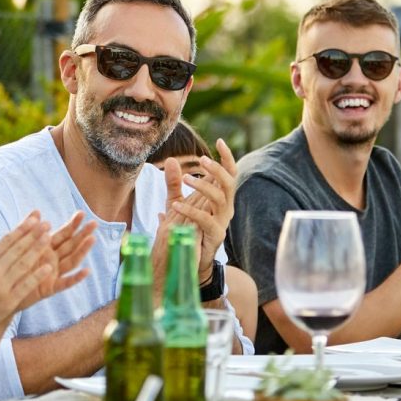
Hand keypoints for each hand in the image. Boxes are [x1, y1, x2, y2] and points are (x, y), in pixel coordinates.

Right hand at [0, 213, 55, 336]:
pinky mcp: (8, 303)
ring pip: (23, 265)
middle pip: (17, 250)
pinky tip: (49, 267)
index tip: (34, 220)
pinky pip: (25, 286)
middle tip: (47, 224)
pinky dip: (37, 277)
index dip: (21, 230)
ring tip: (50, 239)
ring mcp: (1, 288)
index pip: (6, 242)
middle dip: (33, 236)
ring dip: (37, 251)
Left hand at [18, 212, 96, 309]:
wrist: (0, 291)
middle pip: (71, 246)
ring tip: (92, 239)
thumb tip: (37, 211)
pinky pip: (65, 283)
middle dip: (82, 234)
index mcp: (46, 248)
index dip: (72, 224)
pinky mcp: (50, 288)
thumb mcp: (19, 245)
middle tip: (94, 223)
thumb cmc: (10, 267)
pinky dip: (76, 278)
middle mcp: (52, 260)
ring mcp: (53, 274)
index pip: (63, 234)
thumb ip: (29, 229)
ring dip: (82, 251)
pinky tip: (87, 271)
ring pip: (71, 261)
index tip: (81, 213)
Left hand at [162, 138, 239, 283]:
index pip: (229, 173)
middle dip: (218, 169)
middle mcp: (226, 207)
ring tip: (186, 179)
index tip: (219, 141)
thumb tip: (171, 159)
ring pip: (220, 198)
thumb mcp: (177, 202)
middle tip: (202, 159)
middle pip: (229, 182)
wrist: (190, 260)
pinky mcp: (215, 235)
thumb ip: (174, 183)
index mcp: (220, 197)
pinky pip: (205, 219)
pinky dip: (190, 211)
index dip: (227, 157)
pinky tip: (174, 206)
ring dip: (204, 186)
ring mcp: (222, 221)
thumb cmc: (187, 229)